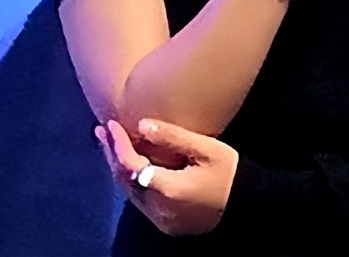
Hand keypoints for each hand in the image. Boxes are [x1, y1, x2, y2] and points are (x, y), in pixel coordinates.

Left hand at [93, 118, 239, 236]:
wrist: (247, 204)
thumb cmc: (228, 172)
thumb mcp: (206, 149)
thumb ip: (173, 137)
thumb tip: (141, 124)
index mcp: (168, 190)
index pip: (131, 166)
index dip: (118, 144)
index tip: (111, 123)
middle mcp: (159, 209)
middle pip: (125, 180)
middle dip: (112, 154)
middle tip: (101, 130)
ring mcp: (161, 220)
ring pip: (130, 192)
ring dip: (118, 167)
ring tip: (108, 144)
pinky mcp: (165, 223)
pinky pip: (139, 200)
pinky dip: (130, 180)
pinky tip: (128, 165)